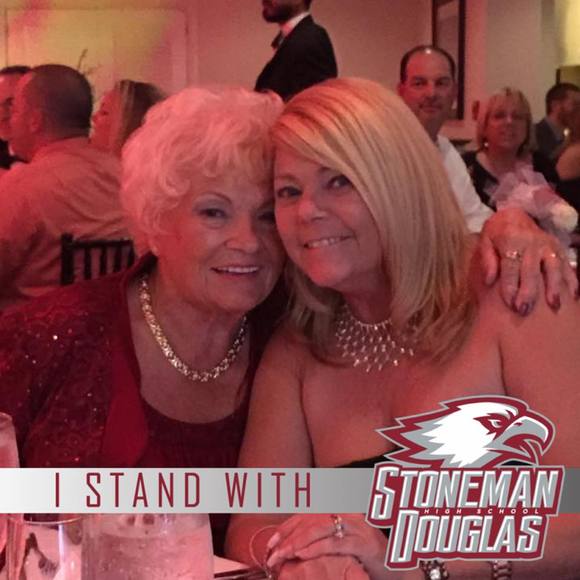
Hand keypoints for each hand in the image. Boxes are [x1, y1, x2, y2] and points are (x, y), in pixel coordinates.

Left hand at [266, 514, 386, 578]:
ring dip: (298, 543)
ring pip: (320, 528)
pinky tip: (304, 555)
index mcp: (339, 508)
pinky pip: (335, 542)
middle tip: (273, 554)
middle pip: (310, 519)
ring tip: (284, 555)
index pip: (306, 514)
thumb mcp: (337, 544)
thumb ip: (317, 538)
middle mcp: (347, 511)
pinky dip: (316, 548)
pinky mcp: (365, 542)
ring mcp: (357, 525)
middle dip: (288, 537)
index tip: (271, 543)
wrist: (395, 569)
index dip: (286, 527)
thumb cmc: (362, 557)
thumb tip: (287, 545)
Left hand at [479, 208, 577, 313]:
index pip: (510, 267)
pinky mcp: (558, 248)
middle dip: (528, 292)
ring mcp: (547, 246)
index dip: (510, 286)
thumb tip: (489, 281)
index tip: (510, 304)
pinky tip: (573, 295)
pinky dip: (571, 279)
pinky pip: (566, 265)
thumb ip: (487, 260)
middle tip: (524, 310)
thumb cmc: (496, 233)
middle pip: (531, 271)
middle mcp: (532, 244)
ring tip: (553, 306)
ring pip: (553, 268)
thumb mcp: (485, 241)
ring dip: (553, 287)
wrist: (514, 215)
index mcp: (511, 241)